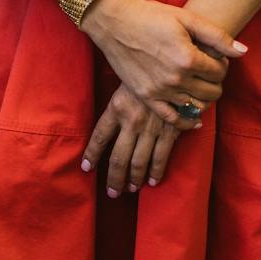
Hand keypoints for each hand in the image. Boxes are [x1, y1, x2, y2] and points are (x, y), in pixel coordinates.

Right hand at [79, 0, 246, 127]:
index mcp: (188, 58)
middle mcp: (176, 79)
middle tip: (209, 71)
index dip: (222, 64)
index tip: (214, 58)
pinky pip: (174, 120)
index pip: (220, 72)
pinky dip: (188, 121)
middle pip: (212, 92)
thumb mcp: (186, 18)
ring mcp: (161, 91)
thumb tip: (243, 51)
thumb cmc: (152, 16)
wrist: (116, 22)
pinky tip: (194, 115)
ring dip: (204, 99)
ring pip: (196, 107)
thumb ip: (217, 36)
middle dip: (216, 82)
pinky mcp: (147, 98)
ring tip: (200, 85)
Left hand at [81, 80, 186, 196]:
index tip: (86, 167)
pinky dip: (156, 172)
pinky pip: (161, 156)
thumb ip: (118, 104)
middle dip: (114, 178)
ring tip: (131, 189)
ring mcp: (151, 127)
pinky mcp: (170, 130)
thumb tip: (107, 124)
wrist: (174, 66)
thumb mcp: (125, 82)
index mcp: (117, 107)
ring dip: (134, 179)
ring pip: (139, 162)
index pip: (100, 136)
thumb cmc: (146, 71)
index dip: (92, 154)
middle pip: (118, 158)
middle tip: (112, 192)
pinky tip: (152, 181)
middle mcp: (132, 121)